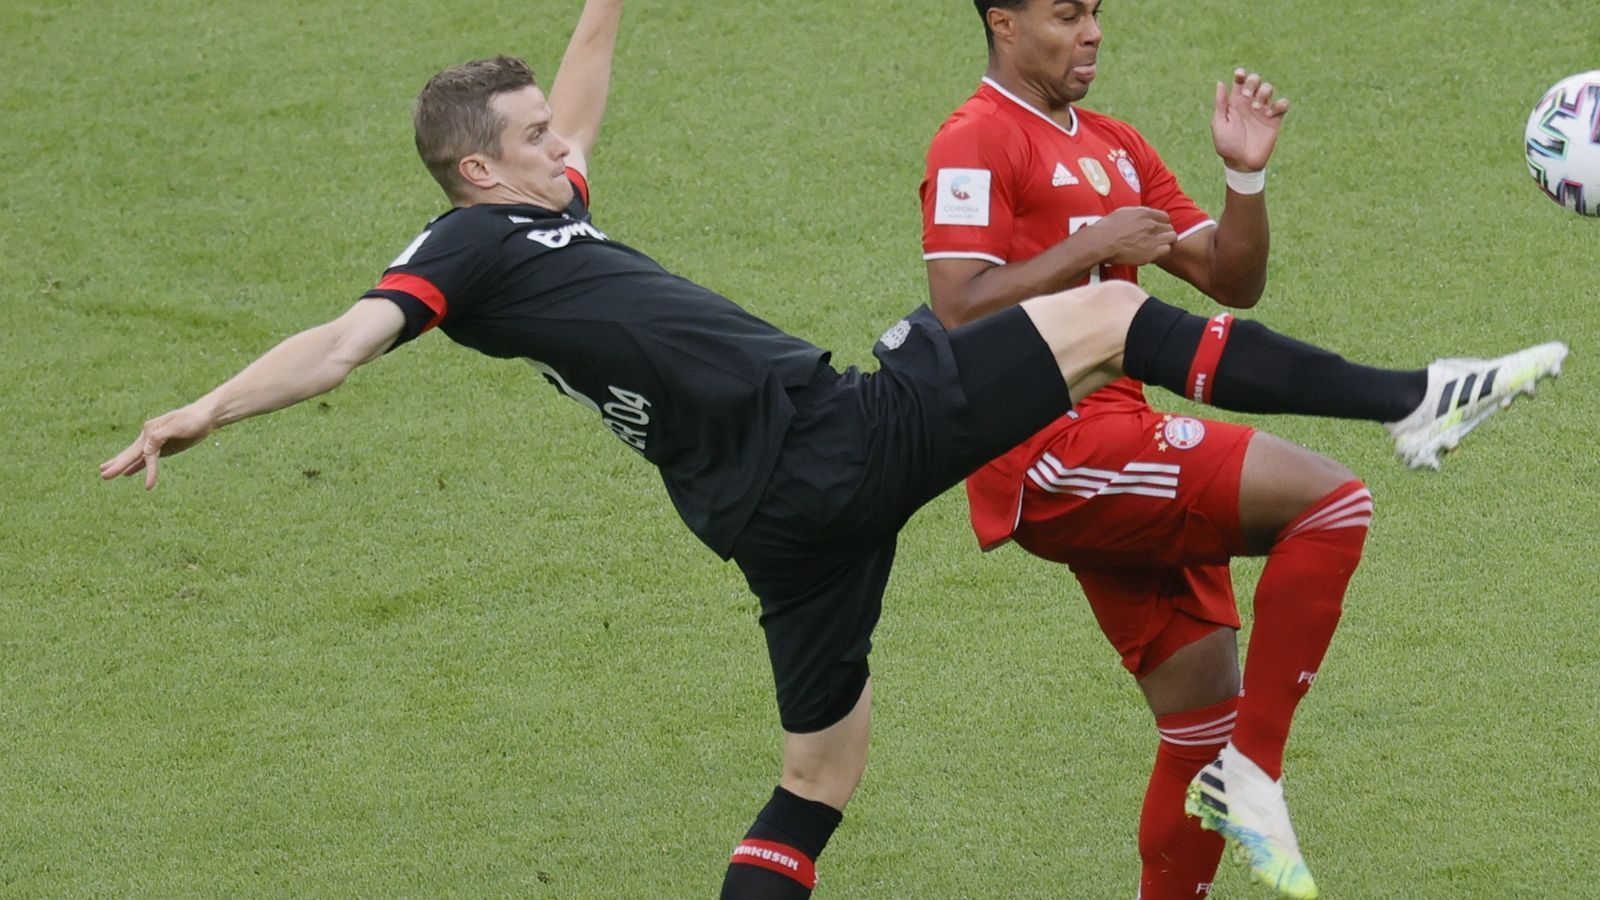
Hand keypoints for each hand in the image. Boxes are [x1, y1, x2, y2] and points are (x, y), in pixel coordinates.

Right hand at [99, 403, 216, 489]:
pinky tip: (126, 473)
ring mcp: (153, 443)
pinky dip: (135, 466)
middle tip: (103, 475)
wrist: (203, 417)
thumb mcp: (178, 426)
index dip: (147, 470)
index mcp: (150, 430)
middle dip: (118, 465)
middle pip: (131, 454)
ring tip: (104, 472)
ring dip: (120, 464)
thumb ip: (161, 436)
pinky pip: (145, 459)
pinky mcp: (161, 449)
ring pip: (134, 456)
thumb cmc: (192, 420)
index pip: (146, 454)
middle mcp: (148, 437)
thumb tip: (146, 449)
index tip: (149, 486)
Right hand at [1083, 207, 1177, 265]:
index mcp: (1144, 213)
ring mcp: (1152, 238)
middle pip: (1169, 227)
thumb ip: (1136, 213)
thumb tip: (1140, 215)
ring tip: (1157, 246)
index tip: (1156, 229)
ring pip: (1172, 237)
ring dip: (1166, 241)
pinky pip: (1166, 249)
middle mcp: (1151, 224)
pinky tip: (1152, 253)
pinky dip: (1161, 251)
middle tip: (1156, 240)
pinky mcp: (1151, 252)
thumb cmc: (1106, 229)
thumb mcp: (1122, 213)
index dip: (1160, 224)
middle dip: (1163, 233)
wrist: (1100, 243)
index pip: (1164, 217)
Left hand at [1211, 68, 1289, 171]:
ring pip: (1269, 88)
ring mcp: (1263, 110)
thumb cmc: (1227, 145)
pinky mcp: (1275, 119)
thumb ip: (1220, 104)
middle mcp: (1249, 103)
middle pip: (1256, 80)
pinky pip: (1283, 104)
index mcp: (1235, 103)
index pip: (1239, 81)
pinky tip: (1270, 114)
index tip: (1239, 75)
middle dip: (1253, 82)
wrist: (1242, 163)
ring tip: (1256, 108)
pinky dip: (1280, 104)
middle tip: (1246, 95)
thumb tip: (1220, 83)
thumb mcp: (1220, 124)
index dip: (1241, 74)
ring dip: (1264, 93)